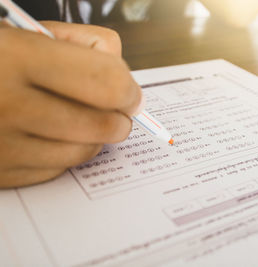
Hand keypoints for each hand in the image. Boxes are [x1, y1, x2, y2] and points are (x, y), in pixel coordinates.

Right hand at [0, 21, 141, 187]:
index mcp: (17, 58)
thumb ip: (83, 43)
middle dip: (120, 117)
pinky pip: (58, 169)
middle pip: (103, 125)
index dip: (129, 90)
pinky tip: (52, 135)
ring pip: (85, 152)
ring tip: (81, 118)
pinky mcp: (0, 173)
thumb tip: (123, 71)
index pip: (106, 83)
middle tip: (118, 111)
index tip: (132, 95)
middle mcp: (7, 106)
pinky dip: (65, 153)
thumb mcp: (27, 31)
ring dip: (94, 136)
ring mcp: (2, 146)